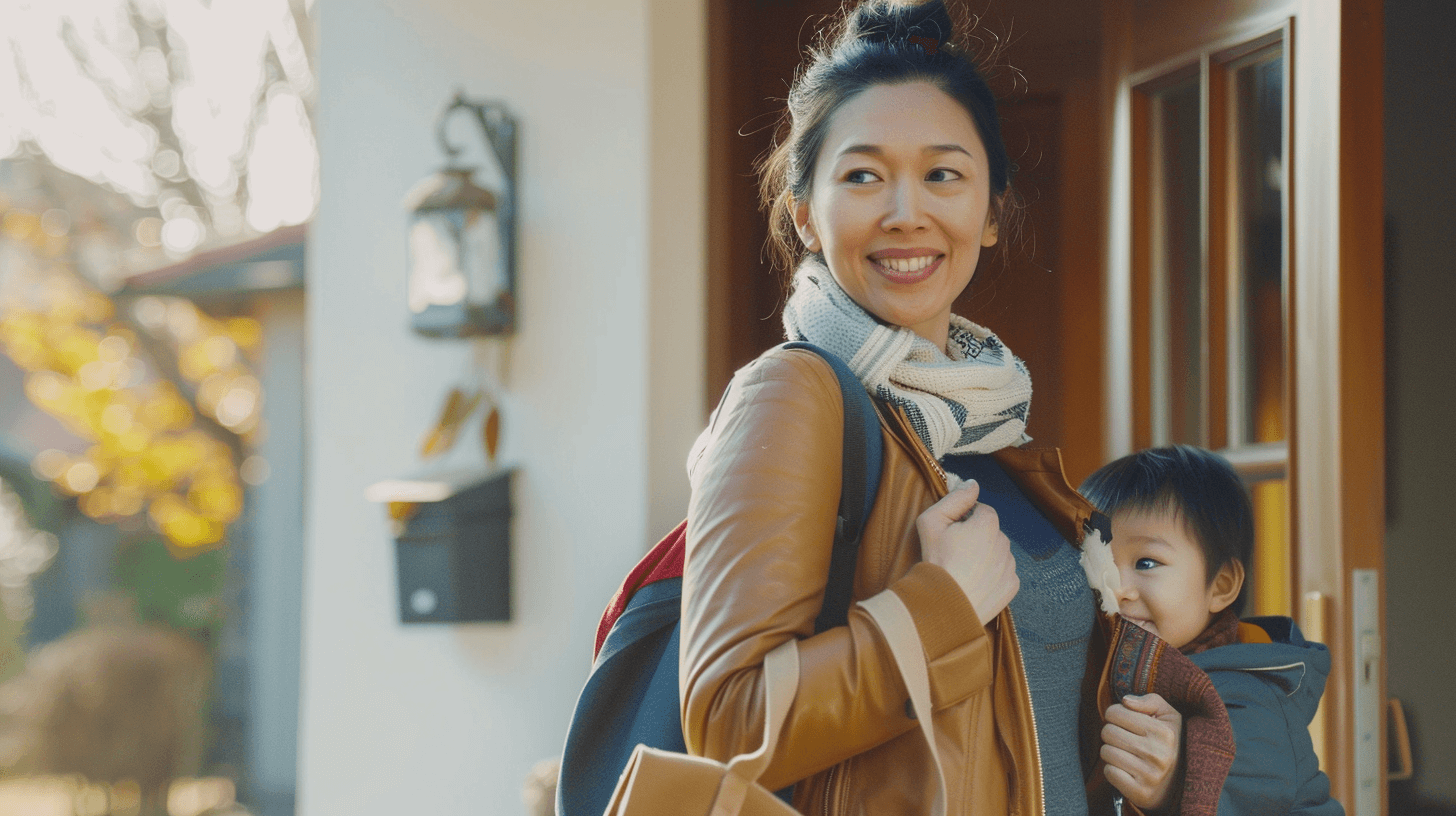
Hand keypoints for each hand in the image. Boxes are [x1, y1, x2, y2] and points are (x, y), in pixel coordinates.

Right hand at [916, 479, 1017, 623]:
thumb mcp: (931, 521)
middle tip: (955, 553)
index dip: (965, 520)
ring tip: (964, 570)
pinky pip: (1003, 573)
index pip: (981, 510)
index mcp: (988, 523)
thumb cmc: (936, 562)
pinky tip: (974, 582)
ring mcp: (1010, 566)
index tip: (952, 534)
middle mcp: (1005, 542)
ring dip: (985, 556)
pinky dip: (992, 576)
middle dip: (977, 537)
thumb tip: (972, 484)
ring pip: (998, 552)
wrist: (943, 605)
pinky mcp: (1011, 586)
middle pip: (991, 531)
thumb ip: (954, 498)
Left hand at [1101, 693, 1182, 810]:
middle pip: (1107, 732)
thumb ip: (1150, 701)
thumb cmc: (1168, 743)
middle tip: (1126, 739)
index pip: (1114, 712)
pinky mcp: (1140, 792)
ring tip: (1127, 754)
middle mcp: (1158, 754)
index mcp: (1164, 732)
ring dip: (1112, 752)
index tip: (1126, 722)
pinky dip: (1112, 770)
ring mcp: (1149, 775)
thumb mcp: (1168, 717)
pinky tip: (1126, 770)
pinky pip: (1109, 772)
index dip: (1116, 715)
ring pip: (1106, 752)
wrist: (1178, 784)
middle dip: (1113, 733)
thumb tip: (1125, 701)